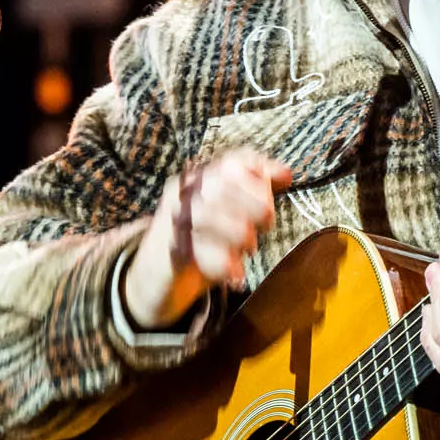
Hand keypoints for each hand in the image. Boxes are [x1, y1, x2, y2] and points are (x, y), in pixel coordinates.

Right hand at [123, 150, 289, 330]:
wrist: (153, 278)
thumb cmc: (200, 241)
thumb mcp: (226, 213)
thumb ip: (253, 192)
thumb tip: (286, 174)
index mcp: (199, 179)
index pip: (232, 161)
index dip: (261, 168)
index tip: (285, 181)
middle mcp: (183, 194)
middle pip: (222, 183)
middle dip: (254, 203)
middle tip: (266, 224)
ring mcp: (173, 221)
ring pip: (207, 214)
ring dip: (237, 233)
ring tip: (249, 248)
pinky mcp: (168, 251)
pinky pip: (196, 251)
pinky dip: (223, 263)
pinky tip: (236, 274)